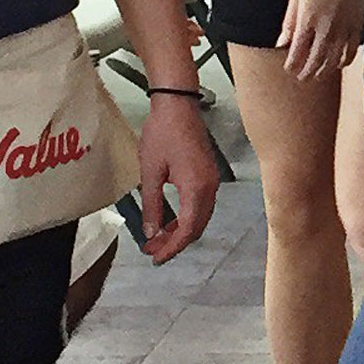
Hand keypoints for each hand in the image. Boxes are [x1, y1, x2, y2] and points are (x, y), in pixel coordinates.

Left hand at [130, 93, 220, 263]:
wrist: (178, 105)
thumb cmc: (162, 133)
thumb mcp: (151, 172)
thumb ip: (152, 206)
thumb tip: (151, 232)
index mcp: (196, 189)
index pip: (187, 230)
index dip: (172, 248)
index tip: (156, 257)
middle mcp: (210, 188)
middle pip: (197, 227)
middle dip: (175, 243)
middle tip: (153, 251)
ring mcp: (212, 180)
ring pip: (200, 217)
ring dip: (181, 231)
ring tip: (157, 238)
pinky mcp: (208, 174)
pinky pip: (201, 205)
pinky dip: (186, 217)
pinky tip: (170, 219)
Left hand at [279, 0, 363, 84]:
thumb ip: (289, 23)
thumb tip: (282, 43)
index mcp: (307, 21)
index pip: (297, 53)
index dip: (293, 65)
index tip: (290, 69)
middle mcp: (325, 29)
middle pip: (315, 61)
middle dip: (307, 73)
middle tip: (302, 78)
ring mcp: (342, 29)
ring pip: (332, 60)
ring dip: (324, 71)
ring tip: (318, 75)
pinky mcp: (356, 26)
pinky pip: (351, 51)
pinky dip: (344, 61)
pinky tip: (338, 64)